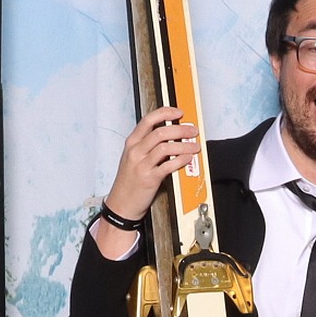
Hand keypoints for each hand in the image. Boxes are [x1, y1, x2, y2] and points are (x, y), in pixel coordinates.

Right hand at [94, 109, 198, 257]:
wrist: (121, 204)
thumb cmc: (129, 181)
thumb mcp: (133, 158)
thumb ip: (147, 145)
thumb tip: (171, 134)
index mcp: (132, 142)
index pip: (148, 120)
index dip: (165, 113)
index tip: (179, 112)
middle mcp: (135, 151)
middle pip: (160, 132)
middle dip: (181, 129)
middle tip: (193, 130)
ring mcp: (141, 164)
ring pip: (166, 147)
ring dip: (184, 145)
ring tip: (194, 146)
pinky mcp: (149, 178)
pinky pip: (168, 166)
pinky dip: (181, 160)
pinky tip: (188, 158)